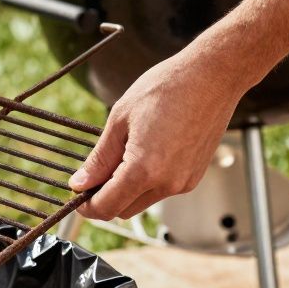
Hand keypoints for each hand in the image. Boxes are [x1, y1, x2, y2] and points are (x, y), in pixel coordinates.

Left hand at [70, 52, 245, 219]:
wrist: (212, 76)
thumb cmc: (168, 89)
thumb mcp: (119, 120)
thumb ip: (99, 159)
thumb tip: (80, 182)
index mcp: (145, 171)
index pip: (106, 207)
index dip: (86, 205)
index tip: (76, 193)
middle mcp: (168, 183)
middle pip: (123, 210)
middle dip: (104, 197)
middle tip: (94, 171)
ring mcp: (184, 182)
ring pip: (142, 202)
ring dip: (126, 189)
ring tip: (123, 153)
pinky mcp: (194, 177)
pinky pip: (161, 190)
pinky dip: (146, 182)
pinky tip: (144, 152)